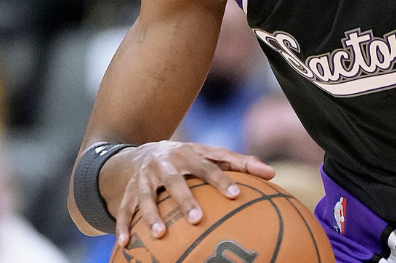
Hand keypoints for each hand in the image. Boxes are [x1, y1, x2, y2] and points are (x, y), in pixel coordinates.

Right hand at [112, 141, 274, 245]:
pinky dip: (123, 225)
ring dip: (151, 215)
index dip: (221, 180)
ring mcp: (144, 178)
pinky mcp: (128, 191)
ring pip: (146, 197)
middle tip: (198, 219)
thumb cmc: (190, 158)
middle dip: (185, 199)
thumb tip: (272, 174)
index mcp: (188, 153)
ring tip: (161, 235)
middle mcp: (164, 164)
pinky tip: (126, 244)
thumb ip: (240, 163)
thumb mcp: (212, 155)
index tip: (236, 196)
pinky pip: (124, 209)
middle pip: (174, 182)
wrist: (146, 151)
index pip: (208, 166)